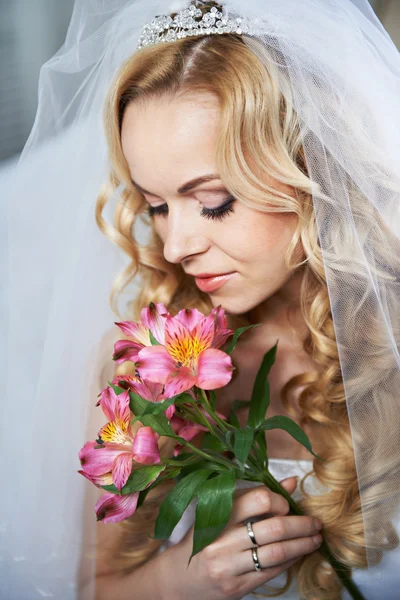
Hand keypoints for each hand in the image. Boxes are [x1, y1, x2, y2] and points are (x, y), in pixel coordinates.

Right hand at [160, 476, 322, 599]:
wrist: (177, 579)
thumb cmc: (202, 540)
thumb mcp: (221, 514)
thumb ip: (255, 499)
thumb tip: (291, 483)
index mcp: (217, 514)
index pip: (258, 499)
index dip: (279, 500)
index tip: (287, 505)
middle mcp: (222, 540)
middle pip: (274, 527)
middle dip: (301, 524)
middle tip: (316, 522)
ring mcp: (229, 566)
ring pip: (277, 552)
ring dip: (302, 544)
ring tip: (315, 539)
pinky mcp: (236, 587)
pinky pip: (271, 571)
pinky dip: (290, 561)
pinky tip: (298, 554)